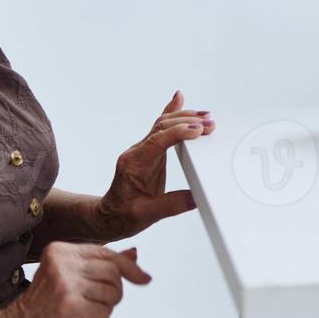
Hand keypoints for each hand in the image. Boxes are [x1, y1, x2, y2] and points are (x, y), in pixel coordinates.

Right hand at [2, 242, 150, 317]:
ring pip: (112, 294)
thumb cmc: (42, 310)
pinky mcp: (69, 307)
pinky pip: (104, 314)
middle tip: (94, 309)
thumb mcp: (69, 281)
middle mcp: (62, 263)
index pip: (107, 253)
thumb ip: (99, 266)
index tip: (145, 279)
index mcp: (60, 251)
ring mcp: (65, 284)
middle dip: (113, 295)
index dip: (129, 268)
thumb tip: (134, 254)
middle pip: (114, 273)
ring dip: (104, 313)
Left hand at [93, 90, 212, 242]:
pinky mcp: (150, 151)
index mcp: (133, 164)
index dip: (178, 133)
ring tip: (206, 116)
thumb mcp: (146, 215)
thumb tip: (196, 198)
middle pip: (161, 127)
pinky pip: (161, 128)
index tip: (198, 130)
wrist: (109, 217)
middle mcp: (136, 152)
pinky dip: (172, 114)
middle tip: (209, 123)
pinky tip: (179, 100)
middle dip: (186, 122)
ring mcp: (142, 150)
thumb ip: (171, 205)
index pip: (157, 141)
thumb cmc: (122, 216)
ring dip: (184, 118)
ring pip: (162, 124)